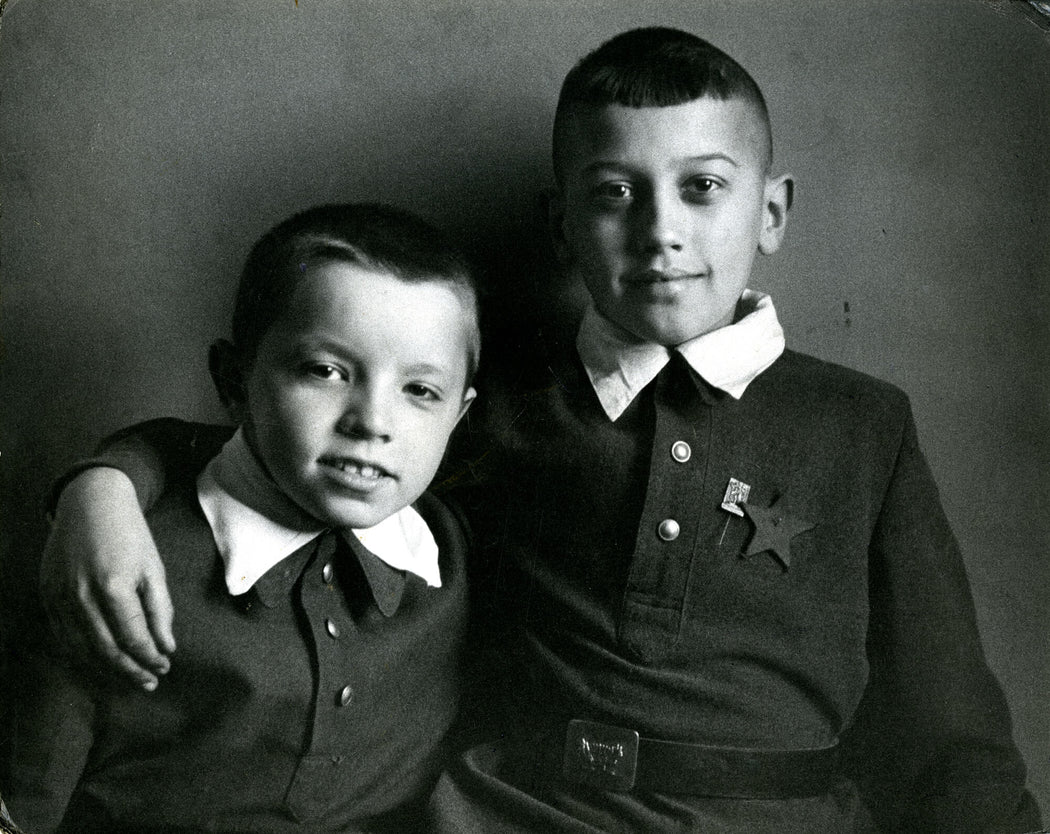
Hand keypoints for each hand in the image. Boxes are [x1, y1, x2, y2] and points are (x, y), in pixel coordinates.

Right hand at [40, 468, 174, 690]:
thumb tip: (166, 647)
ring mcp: (59, 596)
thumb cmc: (129, 534)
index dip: (150, 656)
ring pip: (81, 647)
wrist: (90, 503)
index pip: (132, 636)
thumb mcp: (153, 567)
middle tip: (150, 682)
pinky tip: (101, 660)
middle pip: (106, 648)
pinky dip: (82, 653)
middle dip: (131, 670)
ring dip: (107, 667)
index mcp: (113, 585)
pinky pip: (63, 635)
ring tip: (130, 677)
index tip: (165, 666)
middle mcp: (81, 595)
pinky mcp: (46, 595)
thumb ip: (160, 610)